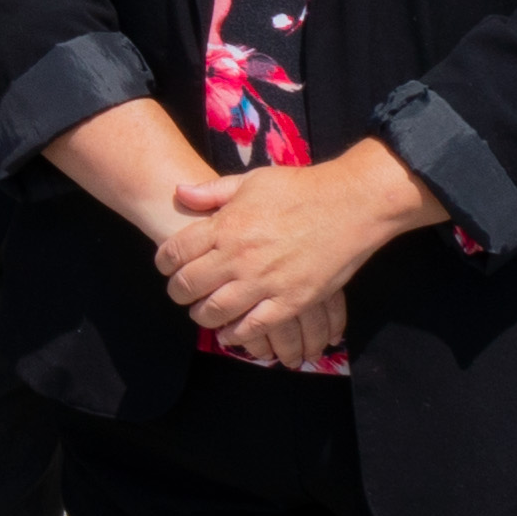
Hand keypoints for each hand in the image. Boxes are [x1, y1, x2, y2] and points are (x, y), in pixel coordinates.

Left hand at [147, 157, 406, 362]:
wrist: (351, 204)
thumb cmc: (300, 189)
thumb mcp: (251, 181)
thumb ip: (212, 191)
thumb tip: (179, 192)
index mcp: (225, 225)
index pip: (175, 251)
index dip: (164, 262)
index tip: (166, 266)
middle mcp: (239, 256)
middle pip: (189, 285)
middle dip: (178, 292)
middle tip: (180, 293)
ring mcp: (265, 281)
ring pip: (217, 310)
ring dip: (202, 316)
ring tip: (202, 313)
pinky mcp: (292, 300)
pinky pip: (256, 327)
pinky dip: (237, 335)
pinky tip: (230, 334)